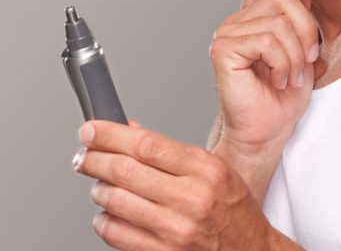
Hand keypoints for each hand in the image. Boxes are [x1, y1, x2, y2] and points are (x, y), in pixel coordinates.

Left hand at [73, 120, 274, 249]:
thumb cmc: (232, 207)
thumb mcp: (213, 167)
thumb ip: (171, 151)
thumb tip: (130, 132)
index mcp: (205, 169)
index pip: (147, 144)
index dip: (111, 135)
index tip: (92, 130)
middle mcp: (190, 198)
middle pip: (125, 170)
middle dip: (94, 159)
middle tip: (83, 155)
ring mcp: (175, 230)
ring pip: (115, 201)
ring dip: (98, 189)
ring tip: (100, 183)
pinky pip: (116, 234)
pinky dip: (104, 220)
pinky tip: (109, 212)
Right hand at [210, 0, 318, 152]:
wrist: (268, 132)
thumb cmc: (285, 95)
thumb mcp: (303, 49)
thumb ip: (301, 16)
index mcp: (253, 17)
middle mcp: (237, 21)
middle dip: (307, 30)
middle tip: (305, 60)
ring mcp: (227, 33)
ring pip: (279, 23)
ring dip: (295, 56)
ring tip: (290, 76)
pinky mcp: (223, 50)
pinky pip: (267, 42)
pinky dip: (283, 64)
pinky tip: (278, 81)